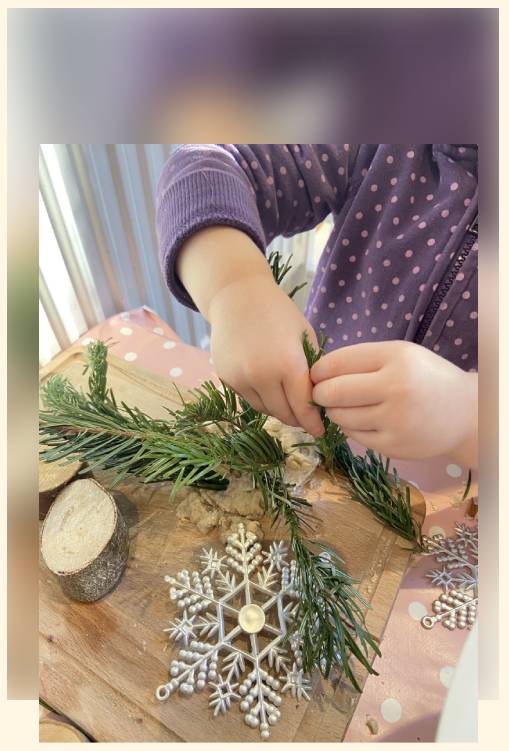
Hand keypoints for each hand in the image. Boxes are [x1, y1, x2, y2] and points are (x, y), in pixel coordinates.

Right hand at [208, 274, 323, 436]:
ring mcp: (240, 378)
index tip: (319, 431)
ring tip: (288, 402)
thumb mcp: (304, 335)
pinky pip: (247, 398)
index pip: (303, 406)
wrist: (236, 296)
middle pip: (283, 413)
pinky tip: (267, 386)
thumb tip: (319, 398)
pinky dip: (260, 397)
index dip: (313, 422)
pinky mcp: (225, 378)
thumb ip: (312, 368)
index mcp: (287, 364)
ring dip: (278, 409)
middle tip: (306, 418)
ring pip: (264, 409)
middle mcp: (261, 376)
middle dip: (297, 418)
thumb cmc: (278, 312)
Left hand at [310, 340, 477, 464]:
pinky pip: (354, 435)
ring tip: (345, 406)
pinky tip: (363, 420)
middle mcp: (396, 387)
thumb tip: (317, 373)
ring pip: (340, 416)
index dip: (319, 370)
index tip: (316, 375)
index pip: (338, 362)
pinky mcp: (393, 445)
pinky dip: (351, 427)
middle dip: (320, 393)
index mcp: (396, 358)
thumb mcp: (401, 355)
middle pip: (333, 392)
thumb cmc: (425, 378)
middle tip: (321, 393)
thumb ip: (363, 360)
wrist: (464, 414)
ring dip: (334, 411)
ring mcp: (395, 420)